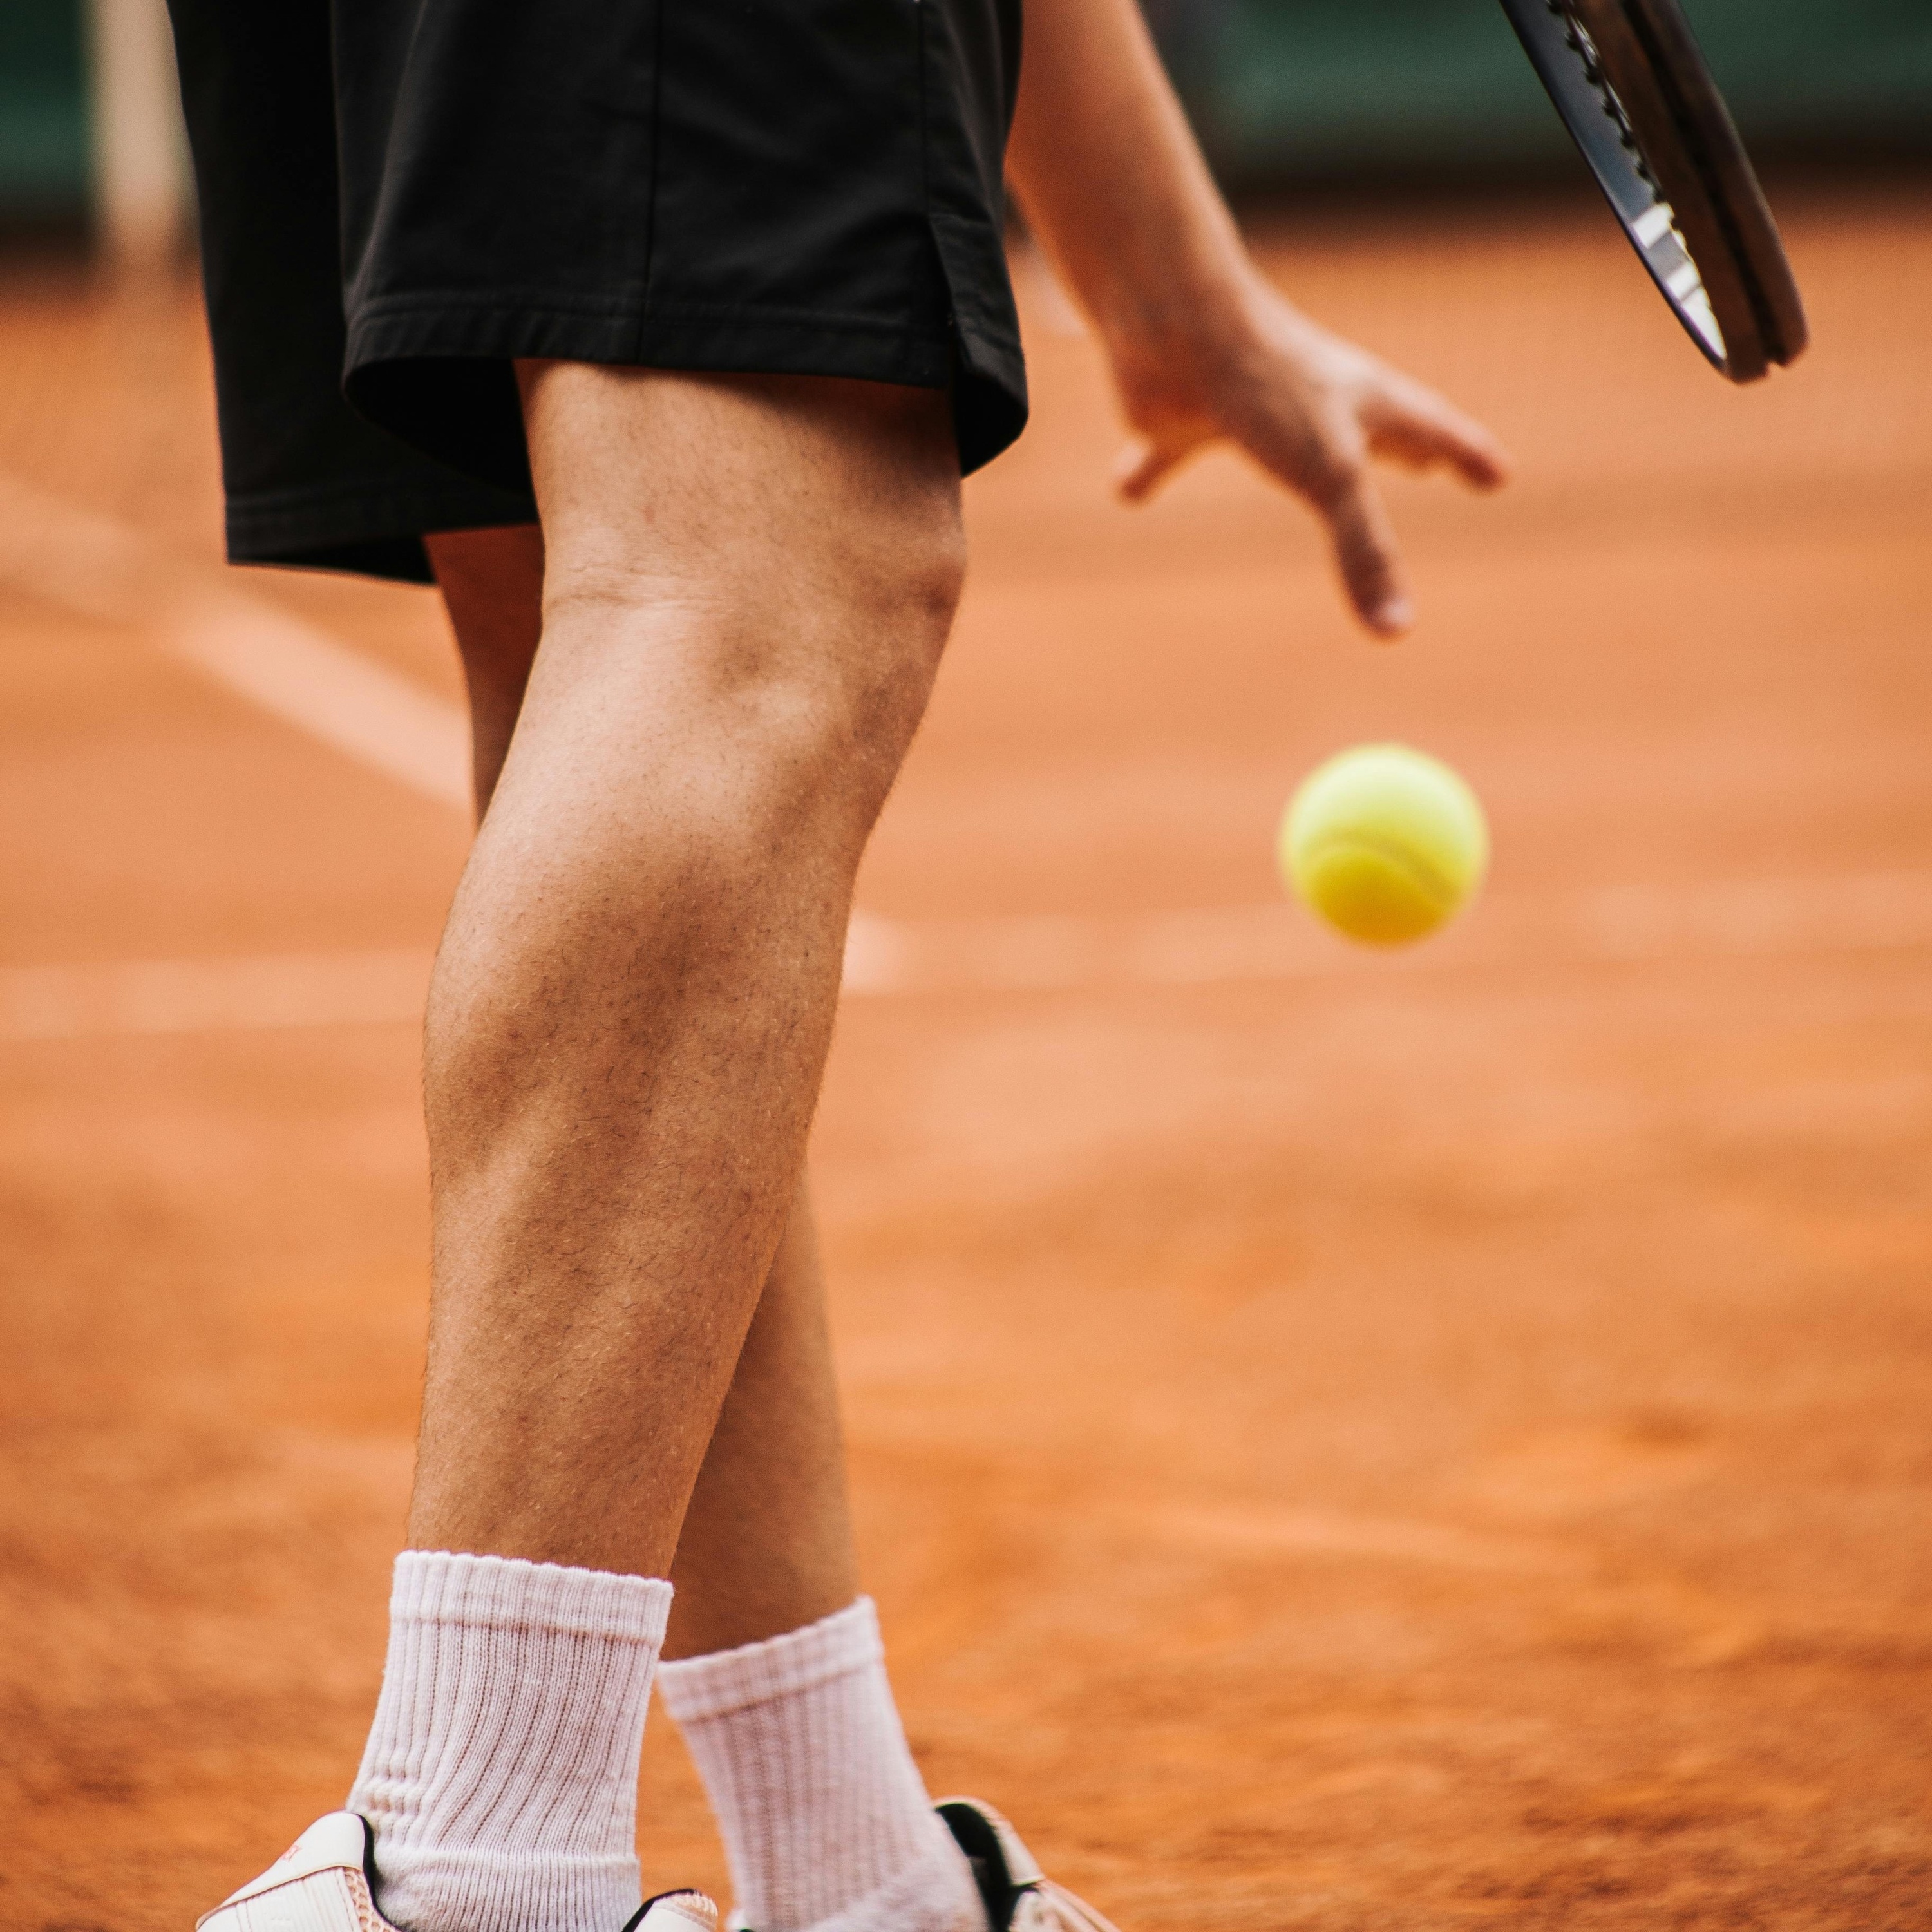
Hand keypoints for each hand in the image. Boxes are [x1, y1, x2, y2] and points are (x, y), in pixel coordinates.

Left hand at [1107, 271, 1510, 635]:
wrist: (1172, 320)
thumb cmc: (1266, 384)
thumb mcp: (1331, 477)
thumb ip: (1364, 555)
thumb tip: (1397, 632)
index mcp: (1362, 403)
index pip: (1433, 433)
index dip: (1466, 455)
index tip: (1496, 475)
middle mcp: (1311, 401)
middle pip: (1372, 431)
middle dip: (1404, 450)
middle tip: (1432, 466)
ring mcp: (1248, 407)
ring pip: (1282, 442)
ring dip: (1299, 461)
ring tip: (1314, 477)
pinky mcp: (1182, 416)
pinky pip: (1165, 450)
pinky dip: (1149, 470)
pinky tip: (1126, 489)